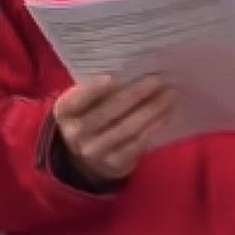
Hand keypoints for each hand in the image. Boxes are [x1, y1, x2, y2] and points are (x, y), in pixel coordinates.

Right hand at [53, 76, 179, 183]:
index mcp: (65, 112)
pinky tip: (166, 113)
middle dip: (136, 94)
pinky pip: (137, 143)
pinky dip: (153, 126)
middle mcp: (76, 134)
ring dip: (152, 109)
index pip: (77, 100)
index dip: (93, 90)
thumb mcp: (83, 104)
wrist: (85, 159)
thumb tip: (133, 71)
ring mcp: (95, 151)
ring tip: (170, 94)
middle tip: (158, 79)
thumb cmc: (89, 117)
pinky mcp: (115, 164)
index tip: (113, 78)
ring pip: (127, 128)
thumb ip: (97, 90)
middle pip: (108, 112)